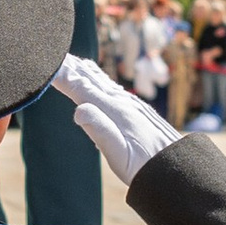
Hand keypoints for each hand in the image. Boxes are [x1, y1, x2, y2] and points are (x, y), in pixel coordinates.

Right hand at [54, 49, 176, 186]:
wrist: (179, 170)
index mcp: (114, 111)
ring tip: (73, 62)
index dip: (62, 76)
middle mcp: (123, 103)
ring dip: (86, 71)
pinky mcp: (139, 111)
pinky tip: (102, 82)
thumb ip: (99, 130)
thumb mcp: (119, 154)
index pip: (81, 88)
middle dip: (72, 67)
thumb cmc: (146, 168)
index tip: (46, 64)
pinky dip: (101, 81)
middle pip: (91, 80)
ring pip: (104, 83)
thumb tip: (78, 110)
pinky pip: (115, 89)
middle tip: (54, 54)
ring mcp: (133, 105)